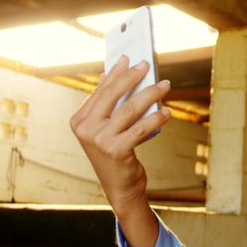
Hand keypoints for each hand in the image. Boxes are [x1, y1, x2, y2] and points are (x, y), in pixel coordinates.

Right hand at [70, 58, 171, 244]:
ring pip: (130, 109)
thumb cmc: (116, 154)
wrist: (120, 188)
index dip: (115, 73)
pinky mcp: (115, 150)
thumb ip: (113, 107)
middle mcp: (85, 129)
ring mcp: (99, 140)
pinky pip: (141, 127)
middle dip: (132, 77)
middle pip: (112, 95)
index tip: (128, 58)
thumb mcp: (108, 129)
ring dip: (151, 94)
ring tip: (165, 85)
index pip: (100, 91)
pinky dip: (157, 117)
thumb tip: (125, 77)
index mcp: (79, 121)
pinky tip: (168, 111)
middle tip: (147, 65)